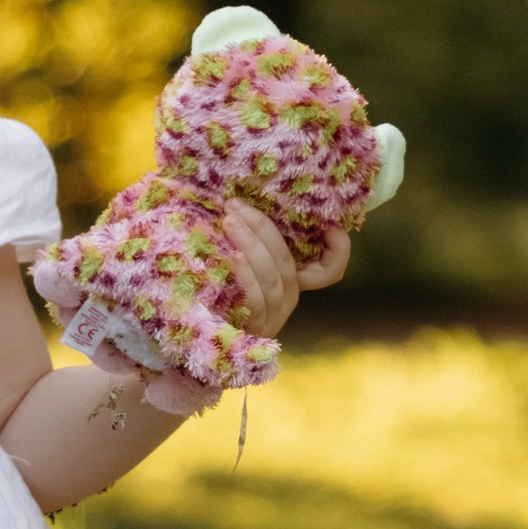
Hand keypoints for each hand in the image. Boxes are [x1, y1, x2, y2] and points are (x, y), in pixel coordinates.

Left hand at [221, 205, 347, 334]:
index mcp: (292, 280)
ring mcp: (271, 316)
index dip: (338, 250)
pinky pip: (254, 300)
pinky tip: (231, 256)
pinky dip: (244, 276)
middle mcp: (287, 298)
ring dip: (250, 244)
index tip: (330, 227)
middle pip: (287, 262)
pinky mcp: (251, 329)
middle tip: (236, 206)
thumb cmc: (215, 280)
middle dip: (263, 228)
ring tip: (229, 222)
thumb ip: (254, 237)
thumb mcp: (239, 255)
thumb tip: (251, 199)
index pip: (330, 270)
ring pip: (270, 277)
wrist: (189, 323)